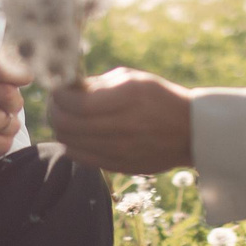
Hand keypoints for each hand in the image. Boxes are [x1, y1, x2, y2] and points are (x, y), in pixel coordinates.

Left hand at [47, 67, 194, 173]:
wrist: (190, 132)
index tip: (59, 87)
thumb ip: (97, 84)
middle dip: (55, 110)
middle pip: (65, 124)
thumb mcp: (132, 79)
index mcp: (125, 98)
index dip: (58, 94)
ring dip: (61, 127)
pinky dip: (71, 144)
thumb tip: (67, 87)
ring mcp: (118, 150)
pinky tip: (78, 133)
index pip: (74, 102)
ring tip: (66, 116)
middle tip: (58, 102)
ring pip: (68, 142)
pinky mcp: (117, 166)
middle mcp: (120, 126)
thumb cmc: (159, 98)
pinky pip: (79, 157)